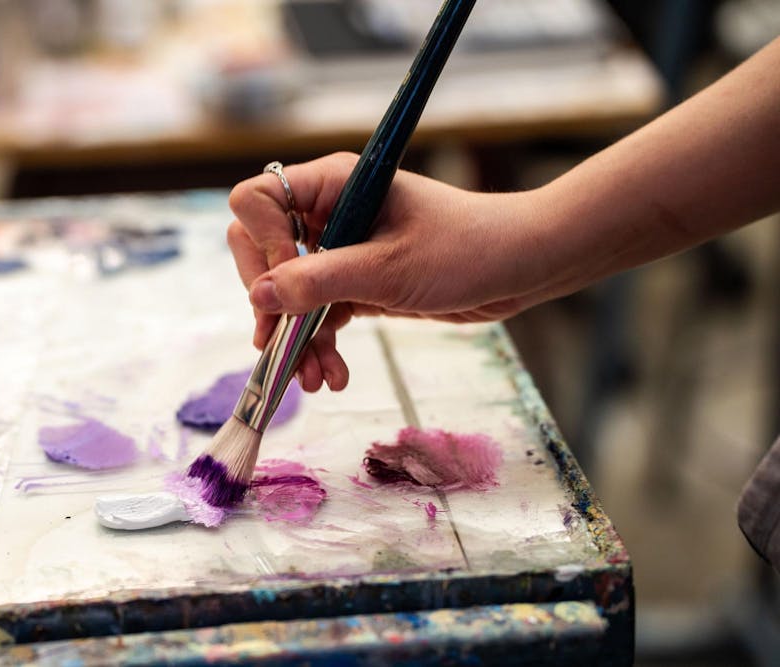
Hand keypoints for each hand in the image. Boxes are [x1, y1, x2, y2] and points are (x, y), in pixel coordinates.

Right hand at [227, 152, 550, 392]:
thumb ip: (321, 282)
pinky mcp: (357, 282)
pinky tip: (333, 375)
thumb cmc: (465, 249)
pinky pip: (319, 314)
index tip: (289, 283)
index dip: (262, 244)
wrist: (521, 268)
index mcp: (332, 185)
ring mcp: (341, 249)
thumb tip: (261, 297)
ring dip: (296, 338)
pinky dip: (320, 344)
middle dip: (273, 304)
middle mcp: (328, 212)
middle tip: (283, 342)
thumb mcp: (389, 270)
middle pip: (262, 252)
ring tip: (315, 379)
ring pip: (290, 293)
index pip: (258, 200)